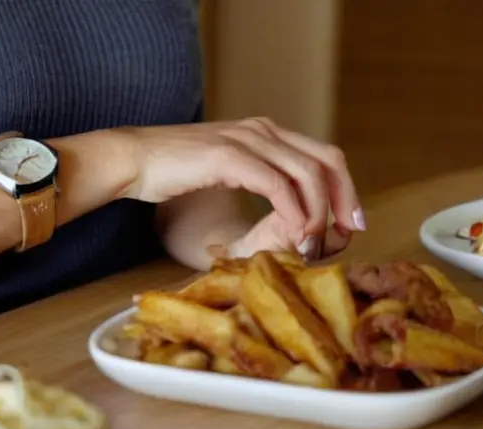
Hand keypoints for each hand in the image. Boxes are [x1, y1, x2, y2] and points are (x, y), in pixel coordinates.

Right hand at [117, 118, 364, 258]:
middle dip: (344, 200)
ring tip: (314, 244)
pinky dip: (293, 212)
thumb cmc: (173, 173)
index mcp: (265, 133)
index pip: (323, 155)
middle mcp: (263, 130)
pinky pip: (276, 185)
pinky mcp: (229, 156)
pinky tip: (295, 233)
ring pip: (307, 173)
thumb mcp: (226, 172)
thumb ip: (258, 181)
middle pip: (327, 160)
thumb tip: (290, 214)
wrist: (133, 160)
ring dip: (319, 213)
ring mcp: (247, 140)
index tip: (349, 222)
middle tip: (347, 234)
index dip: (345, 188)